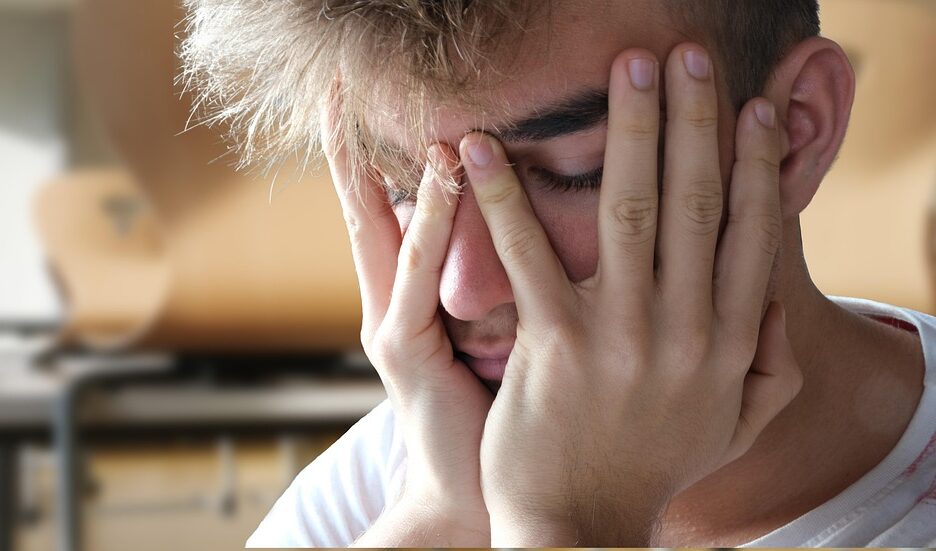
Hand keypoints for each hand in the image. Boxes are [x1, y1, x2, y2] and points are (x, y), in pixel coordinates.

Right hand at [319, 92, 492, 545]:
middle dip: (348, 149)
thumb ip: (496, 281)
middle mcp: (390, 305)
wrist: (474, 496)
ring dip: (407, 169)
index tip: (362, 98)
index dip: (376, 152)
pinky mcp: (407, 357)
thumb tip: (526, 222)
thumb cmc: (494, 415)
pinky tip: (445, 181)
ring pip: (391, 235)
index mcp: (411, 297)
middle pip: (364, 211)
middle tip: (337, 87)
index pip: (391, 209)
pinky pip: (417, 280)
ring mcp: (392, 330)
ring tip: (420, 113)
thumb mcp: (494, 336)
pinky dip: (428, 227)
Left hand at [463, 45, 803, 545]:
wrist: (580, 530)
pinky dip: (503, 198)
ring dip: (628, 133)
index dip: (752, 165)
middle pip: (699, 203)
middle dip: (694, 121)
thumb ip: (767, 366)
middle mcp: (688, 332)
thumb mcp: (731, 428)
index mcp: (731, 344)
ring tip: (623, 70)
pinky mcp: (556, 348)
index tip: (749, 108)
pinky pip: (530, 256)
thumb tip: (780, 305)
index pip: (753, 235)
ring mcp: (623, 338)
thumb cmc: (650, 471)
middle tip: (685, 55)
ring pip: (632, 213)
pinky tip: (478, 150)